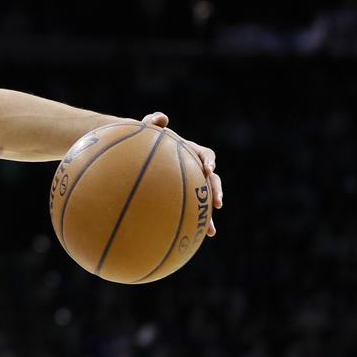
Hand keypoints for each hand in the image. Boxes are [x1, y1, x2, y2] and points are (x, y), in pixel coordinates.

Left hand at [141, 112, 223, 236]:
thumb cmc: (143, 139)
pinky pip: (191, 210)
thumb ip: (152, 121)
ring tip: (210, 229)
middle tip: (218, 202)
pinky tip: (193, 238)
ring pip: (205, 199)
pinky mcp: (183, 195)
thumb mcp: (146, 128)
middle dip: (216, 191)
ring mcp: (190, 183)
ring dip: (209, 214)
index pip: (205, 154)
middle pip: (213, 180)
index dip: (209, 161)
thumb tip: (161, 118)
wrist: (138, 153)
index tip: (208, 168)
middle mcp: (194, 168)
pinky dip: (193, 223)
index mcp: (190, 151)